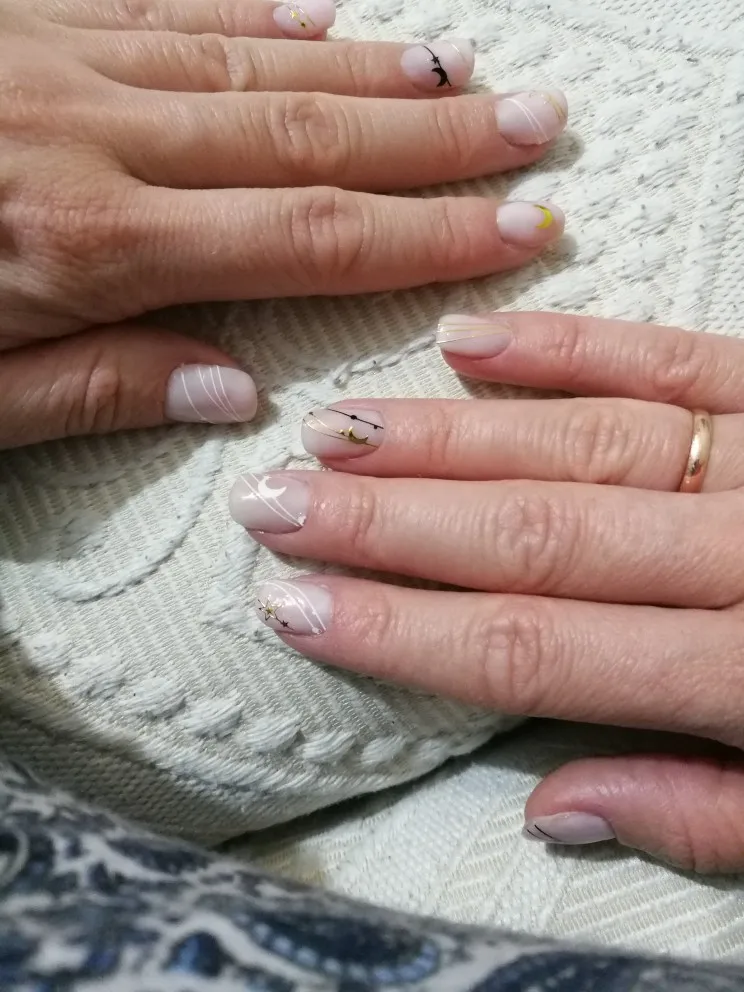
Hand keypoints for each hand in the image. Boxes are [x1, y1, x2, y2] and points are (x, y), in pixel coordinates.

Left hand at [0, 0, 566, 446]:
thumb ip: (102, 390)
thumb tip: (234, 396)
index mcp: (89, 247)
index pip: (306, 241)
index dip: (424, 237)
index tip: (512, 229)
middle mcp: (92, 139)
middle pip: (304, 138)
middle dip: (433, 139)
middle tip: (533, 124)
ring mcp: (56, 62)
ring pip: (250, 61)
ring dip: (368, 71)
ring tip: (461, 75)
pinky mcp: (23, 23)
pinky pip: (162, 4)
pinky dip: (255, 12)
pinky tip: (322, 14)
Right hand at [230, 312, 743, 872]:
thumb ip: (707, 814)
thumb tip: (550, 805)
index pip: (540, 648)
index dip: (405, 629)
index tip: (295, 606)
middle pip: (535, 535)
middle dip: (388, 521)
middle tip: (273, 501)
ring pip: (580, 441)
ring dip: (446, 436)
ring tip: (335, 430)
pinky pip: (672, 354)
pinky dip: (567, 343)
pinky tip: (470, 344)